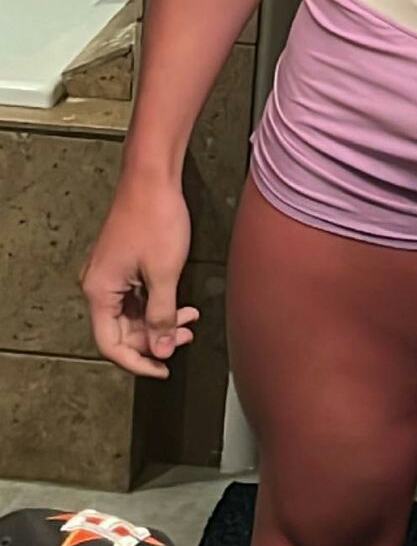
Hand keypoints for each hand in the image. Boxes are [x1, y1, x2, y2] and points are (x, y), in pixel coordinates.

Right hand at [80, 174, 198, 377]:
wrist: (153, 176)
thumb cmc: (155, 216)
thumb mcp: (164, 274)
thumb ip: (162, 316)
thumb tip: (161, 348)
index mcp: (99, 291)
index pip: (111, 344)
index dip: (138, 361)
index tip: (162, 368)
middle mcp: (98, 284)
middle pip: (122, 330)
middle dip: (155, 337)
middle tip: (184, 337)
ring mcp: (110, 272)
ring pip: (133, 312)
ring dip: (160, 319)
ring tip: (189, 320)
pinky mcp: (122, 261)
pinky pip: (137, 294)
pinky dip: (158, 302)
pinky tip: (180, 302)